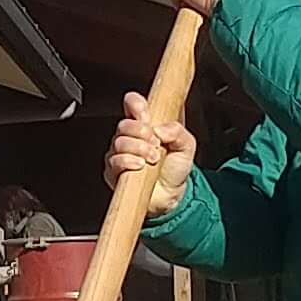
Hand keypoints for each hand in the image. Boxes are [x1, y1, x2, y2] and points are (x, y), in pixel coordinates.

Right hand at [107, 90, 197, 219]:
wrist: (170, 196)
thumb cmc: (175, 169)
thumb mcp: (186, 146)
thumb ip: (178, 131)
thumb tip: (160, 129)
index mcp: (146, 124)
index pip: (132, 104)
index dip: (135, 105)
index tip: (145, 114)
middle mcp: (130, 136)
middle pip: (124, 124)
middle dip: (141, 132)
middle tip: (156, 144)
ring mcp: (120, 153)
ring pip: (119, 142)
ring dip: (138, 149)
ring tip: (153, 158)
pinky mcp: (114, 170)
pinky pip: (114, 161)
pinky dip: (128, 161)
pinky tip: (140, 166)